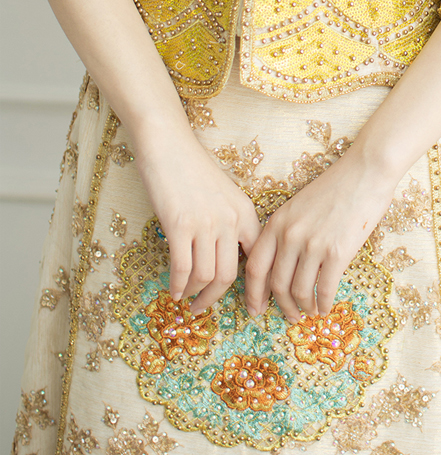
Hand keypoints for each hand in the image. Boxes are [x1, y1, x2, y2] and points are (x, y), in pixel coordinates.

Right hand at [135, 132, 261, 312]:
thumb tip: (228, 262)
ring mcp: (205, 223)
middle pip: (228, 276)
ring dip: (195, 294)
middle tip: (203, 308)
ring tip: (186, 300)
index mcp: (246, 213)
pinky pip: (182, 268)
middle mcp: (231, 221)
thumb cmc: (193, 170)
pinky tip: (174, 290)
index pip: (257, 261)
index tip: (252, 308)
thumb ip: (231, 225)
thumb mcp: (224, 196)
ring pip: (205, 276)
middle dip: (215, 298)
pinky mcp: (179, 225)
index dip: (255, 290)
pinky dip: (178, 285)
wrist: (169, 146)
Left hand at [243, 148, 396, 319]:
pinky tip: (327, 307)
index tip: (256, 308)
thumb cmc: (336, 186)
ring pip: (299, 291)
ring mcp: (313, 245)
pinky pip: (324, 289)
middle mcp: (290, 235)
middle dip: (281, 306)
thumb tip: (283, 266)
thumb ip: (287, 231)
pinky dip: (324, 304)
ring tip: (310, 312)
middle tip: (289, 316)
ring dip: (303, 308)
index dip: (253, 293)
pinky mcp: (337, 252)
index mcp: (278, 222)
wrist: (366, 171)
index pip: (255, 267)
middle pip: (276, 284)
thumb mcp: (299, 205)